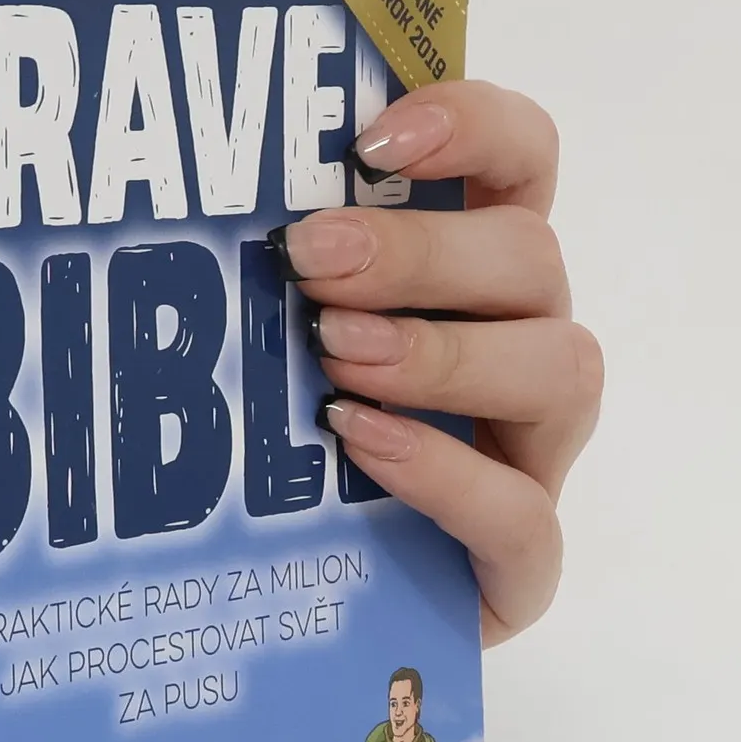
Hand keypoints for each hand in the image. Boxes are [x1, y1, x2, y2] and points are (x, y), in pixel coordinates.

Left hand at [286, 81, 600, 644]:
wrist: (278, 615)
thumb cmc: (267, 456)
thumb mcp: (255, 347)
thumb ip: (252, 272)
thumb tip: (180, 198)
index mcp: (472, 275)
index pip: (522, 162)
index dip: (474, 126)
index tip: (375, 139)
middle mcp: (521, 348)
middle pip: (531, 259)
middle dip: (421, 251)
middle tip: (314, 261)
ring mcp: (531, 458)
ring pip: (560, 367)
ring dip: (444, 352)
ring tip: (339, 360)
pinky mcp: (520, 564)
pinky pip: (525, 513)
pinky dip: (447, 474)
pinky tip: (364, 447)